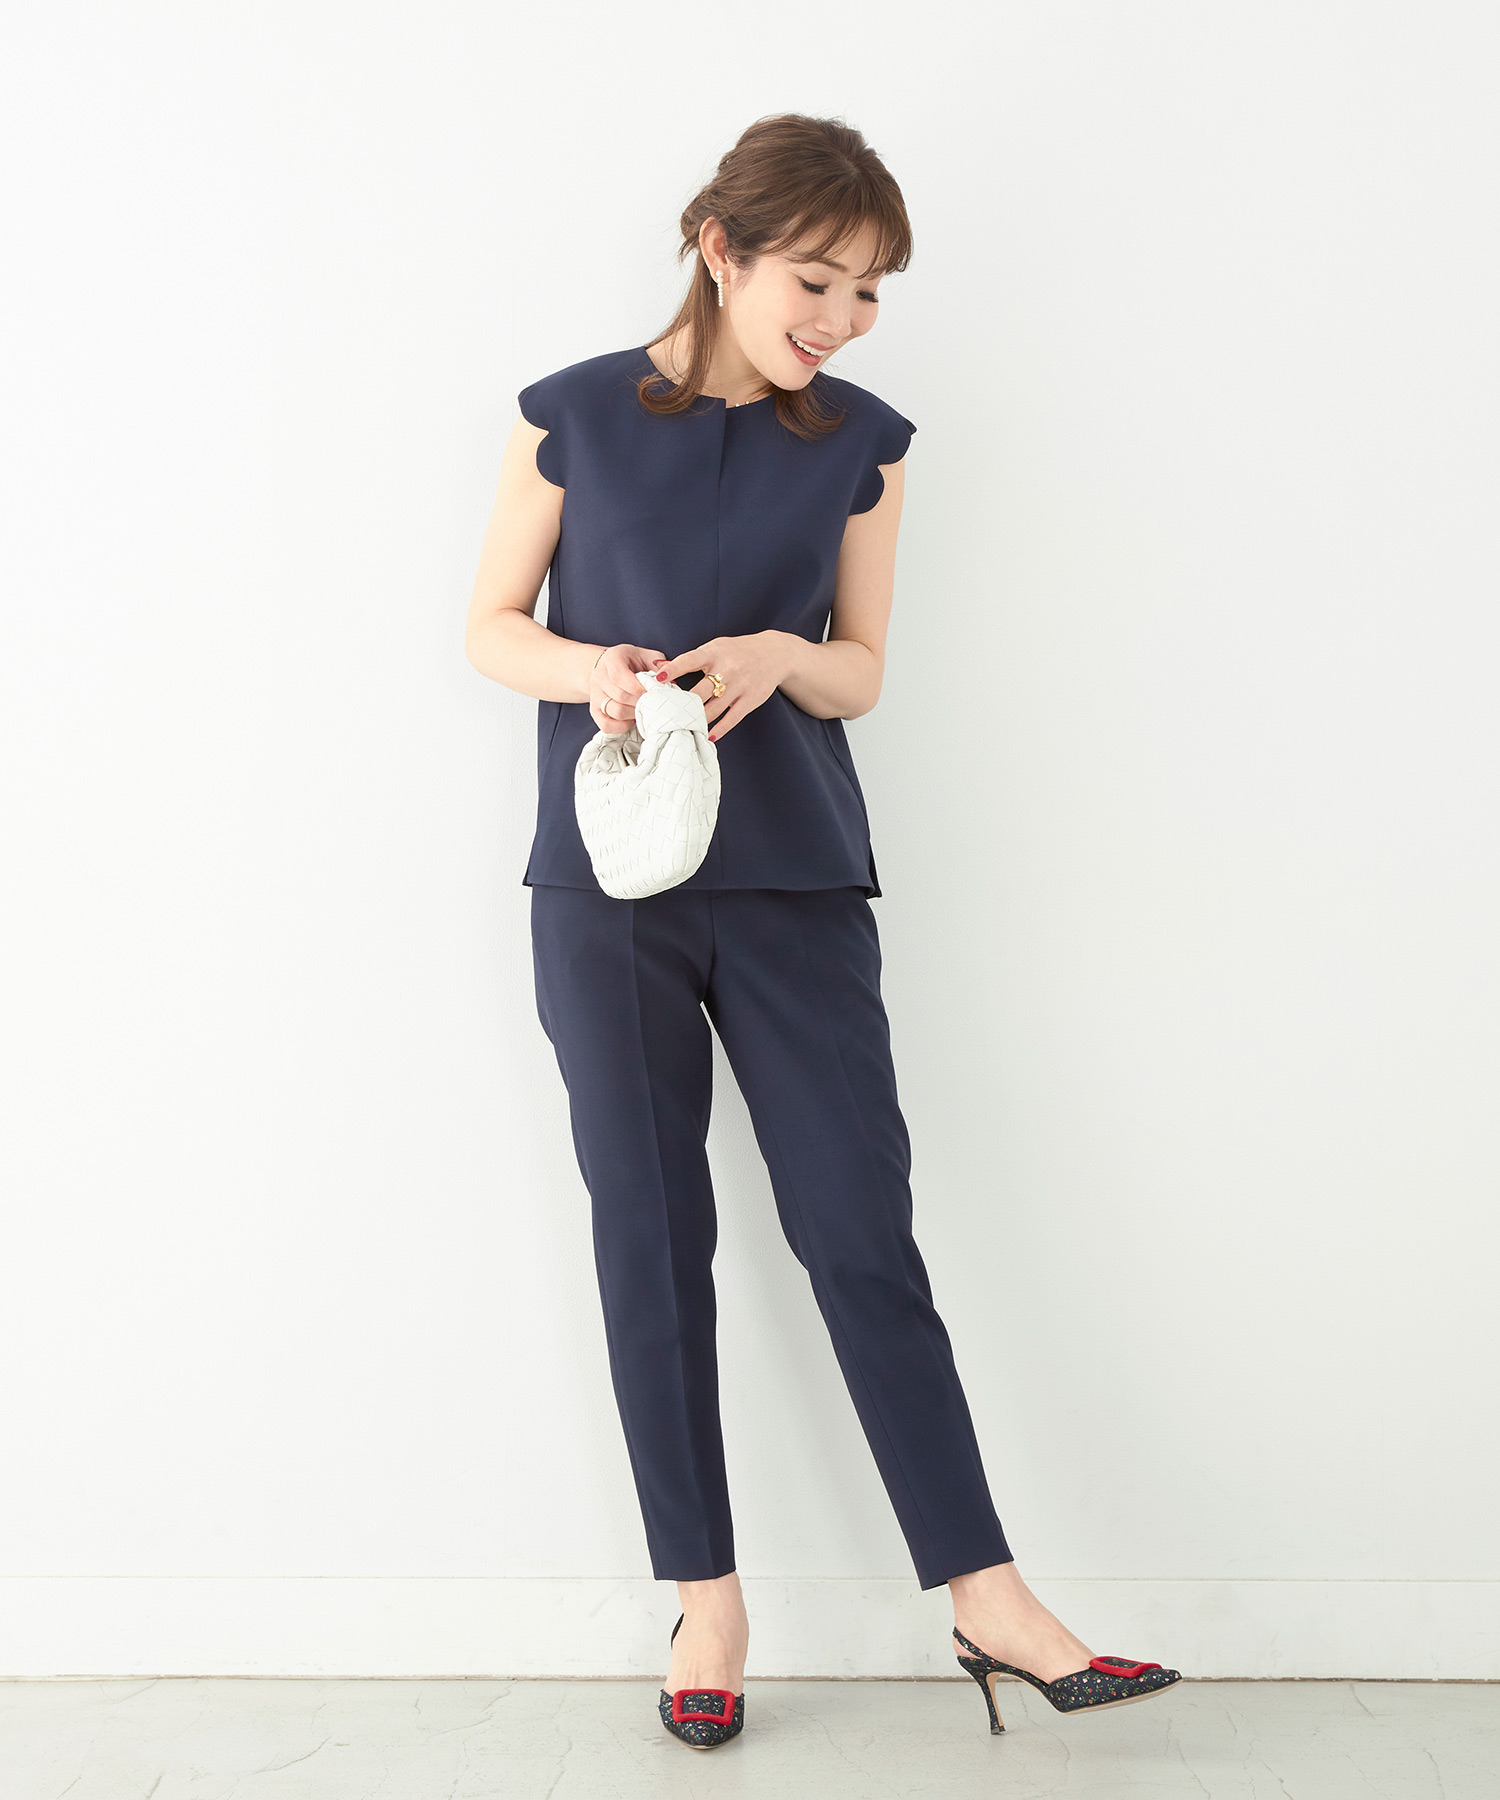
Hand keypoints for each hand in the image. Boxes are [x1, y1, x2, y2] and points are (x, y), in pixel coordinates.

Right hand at [590, 643, 666, 734]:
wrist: (608, 668)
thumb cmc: (631, 662)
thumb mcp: (646, 656)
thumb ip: (658, 665)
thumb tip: (669, 680)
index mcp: (612, 659)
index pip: (620, 677)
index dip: (639, 688)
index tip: (654, 692)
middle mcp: (599, 676)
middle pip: (620, 696)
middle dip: (641, 702)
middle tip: (653, 703)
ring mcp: (595, 695)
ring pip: (615, 711)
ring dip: (634, 714)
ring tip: (644, 710)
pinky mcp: (594, 711)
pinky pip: (606, 725)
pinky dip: (622, 727)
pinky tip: (632, 720)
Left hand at [649, 632, 792, 741]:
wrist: (775, 654)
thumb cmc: (738, 651)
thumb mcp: (717, 647)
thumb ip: (693, 658)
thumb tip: (660, 668)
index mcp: (715, 652)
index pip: (689, 660)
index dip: (673, 669)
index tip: (657, 679)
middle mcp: (727, 669)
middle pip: (699, 692)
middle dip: (682, 704)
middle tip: (666, 714)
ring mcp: (740, 686)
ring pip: (713, 709)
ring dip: (697, 720)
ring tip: (682, 728)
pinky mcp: (750, 700)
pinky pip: (732, 718)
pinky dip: (719, 729)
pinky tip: (709, 736)